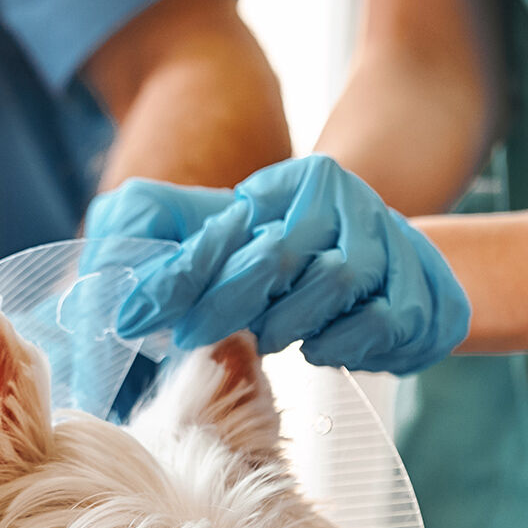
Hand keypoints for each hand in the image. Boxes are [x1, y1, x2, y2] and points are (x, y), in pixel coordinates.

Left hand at [86, 156, 470, 373]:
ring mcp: (395, 244)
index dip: (178, 280)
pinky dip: (344, 346)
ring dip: (290, 327)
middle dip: (230, 307)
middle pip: (279, 259)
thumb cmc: (269, 249)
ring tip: (273, 334)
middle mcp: (349, 202)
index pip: (226, 231)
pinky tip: (322, 345)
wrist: (375, 257)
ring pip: (335, 289)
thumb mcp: (205, 225)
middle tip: (202, 335)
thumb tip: (101, 307)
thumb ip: (148, 240)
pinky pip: (384, 326)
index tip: (134, 320)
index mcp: (293, 181)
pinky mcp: (427, 292)